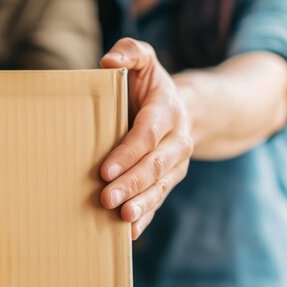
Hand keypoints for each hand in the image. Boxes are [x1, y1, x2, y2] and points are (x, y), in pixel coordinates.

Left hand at [99, 38, 193, 238]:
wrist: (181, 107)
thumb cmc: (147, 84)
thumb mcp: (143, 60)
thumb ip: (130, 53)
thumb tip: (108, 61)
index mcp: (168, 110)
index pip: (148, 133)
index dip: (128, 152)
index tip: (105, 170)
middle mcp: (176, 140)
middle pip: (155, 165)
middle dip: (132, 184)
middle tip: (106, 199)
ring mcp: (174, 164)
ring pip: (160, 187)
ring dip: (141, 205)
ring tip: (122, 219)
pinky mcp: (168, 180)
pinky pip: (158, 200)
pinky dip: (146, 217)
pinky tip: (129, 233)